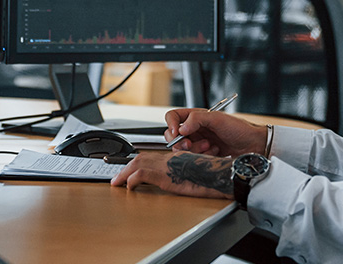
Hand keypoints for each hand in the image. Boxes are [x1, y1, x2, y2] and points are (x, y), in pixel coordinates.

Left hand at [110, 150, 233, 198]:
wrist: (225, 174)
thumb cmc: (216, 174)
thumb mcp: (197, 171)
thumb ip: (185, 173)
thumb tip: (178, 179)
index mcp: (177, 157)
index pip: (152, 156)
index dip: (139, 162)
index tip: (130, 170)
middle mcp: (171, 158)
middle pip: (143, 157)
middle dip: (127, 167)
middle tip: (117, 177)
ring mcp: (168, 165)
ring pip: (140, 162)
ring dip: (126, 172)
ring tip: (117, 182)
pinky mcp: (167, 174)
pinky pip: (144, 173)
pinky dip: (133, 179)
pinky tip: (128, 186)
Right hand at [164, 108, 266, 156]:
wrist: (253, 146)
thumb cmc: (238, 128)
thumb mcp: (217, 118)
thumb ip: (197, 119)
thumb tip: (181, 127)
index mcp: (196, 117)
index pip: (173, 117)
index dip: (171, 124)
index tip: (176, 132)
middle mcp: (195, 129)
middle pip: (173, 136)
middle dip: (180, 142)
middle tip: (189, 143)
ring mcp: (198, 143)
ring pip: (182, 149)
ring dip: (193, 149)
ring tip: (209, 146)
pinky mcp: (203, 155)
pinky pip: (193, 158)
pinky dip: (202, 156)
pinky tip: (215, 152)